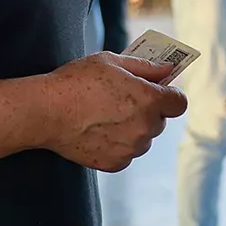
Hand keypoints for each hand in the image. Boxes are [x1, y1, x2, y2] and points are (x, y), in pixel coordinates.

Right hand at [41, 53, 188, 174]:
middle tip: (122, 102)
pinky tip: (97, 131)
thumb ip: (145, 67)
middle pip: (159, 121)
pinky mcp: (115, 163)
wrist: (46, 112)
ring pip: (143, 139)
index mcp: (150, 99)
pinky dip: (117, 145)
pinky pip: (126, 153)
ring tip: (105, 117)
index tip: (158, 93)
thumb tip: (168, 71)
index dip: (170, 97)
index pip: (179, 103)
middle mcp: (145, 127)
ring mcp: (131, 148)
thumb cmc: (77, 81)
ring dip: (133, 130)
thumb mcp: (112, 62)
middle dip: (148, 112)